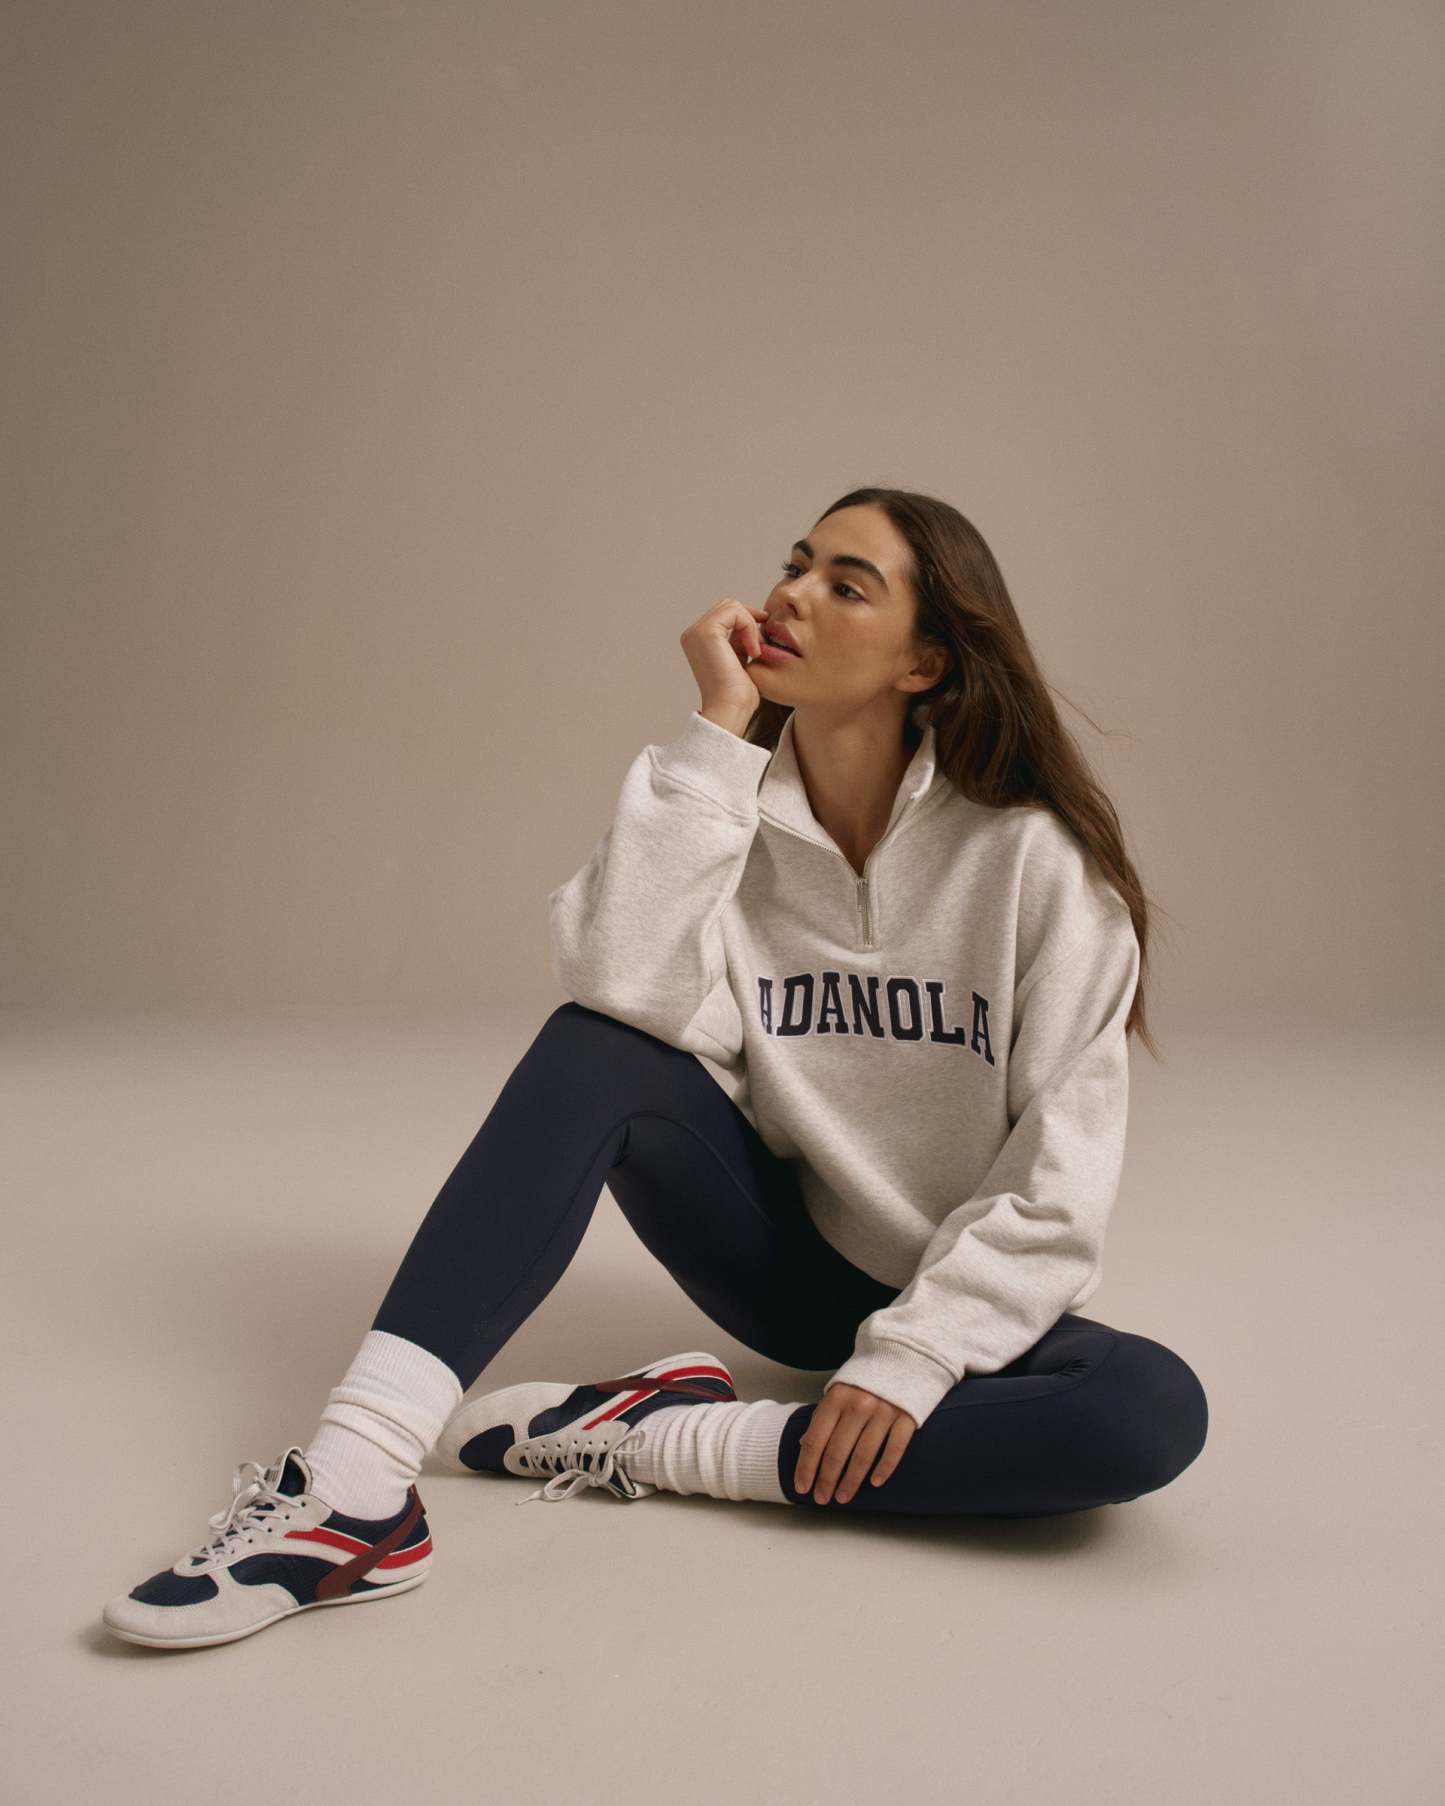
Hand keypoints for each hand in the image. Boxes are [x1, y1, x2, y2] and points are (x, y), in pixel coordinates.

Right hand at [680, 596, 770, 726]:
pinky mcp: (707, 632)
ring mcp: (697, 632)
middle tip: (759, 644)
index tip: (761, 638)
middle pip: (727, 606)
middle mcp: (692, 634)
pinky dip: (749, 627)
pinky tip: (753, 650)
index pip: (724, 615)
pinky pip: (735, 612)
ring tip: (755, 650)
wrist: (730, 710)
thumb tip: (753, 625)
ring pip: (732, 606)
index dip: (746, 621)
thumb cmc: (736, 695)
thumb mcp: (739, 660)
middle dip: (749, 619)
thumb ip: (740, 641)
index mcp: (697, 641)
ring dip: (750, 624)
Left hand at [793, 1383, 916, 1504]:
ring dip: (851, 1481)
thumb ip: (822, 1416)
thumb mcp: (839, 1390)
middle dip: (827, 1480)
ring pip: (863, 1455)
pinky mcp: (907, 1416)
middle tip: (822, 1499)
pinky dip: (884, 1468)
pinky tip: (875, 1483)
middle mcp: (858, 1405)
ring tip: (843, 1497)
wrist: (904, 1353)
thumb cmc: (866, 1378)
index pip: (815, 1440)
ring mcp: (884, 1411)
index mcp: (836, 1398)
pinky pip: (894, 1449)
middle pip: (837, 1452)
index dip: (806, 1467)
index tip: (802, 1487)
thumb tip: (803, 1445)